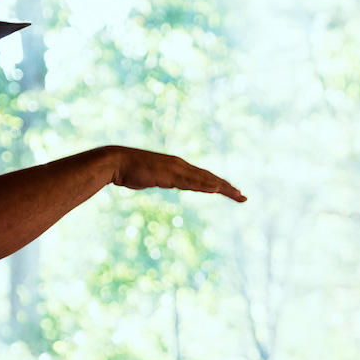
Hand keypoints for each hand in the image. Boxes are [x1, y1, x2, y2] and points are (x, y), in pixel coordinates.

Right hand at [109, 147, 245, 202]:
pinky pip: (191, 182)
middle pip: (209, 178)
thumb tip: (166, 181)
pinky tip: (216, 190)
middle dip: (228, 187)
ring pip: (204, 180)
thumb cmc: (131, 171)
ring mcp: (176, 169)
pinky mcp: (169, 175)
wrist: (116, 162)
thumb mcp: (152, 178)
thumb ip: (163, 179)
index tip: (231, 192)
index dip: (219, 184)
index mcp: (178, 166)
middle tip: (243, 197)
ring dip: (222, 187)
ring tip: (237, 194)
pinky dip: (205, 185)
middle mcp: (180, 165)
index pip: (203, 177)